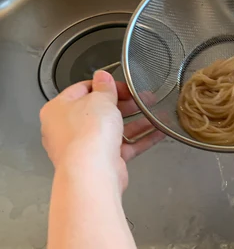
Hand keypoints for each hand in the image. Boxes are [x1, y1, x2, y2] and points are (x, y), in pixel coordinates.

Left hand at [40, 71, 164, 191]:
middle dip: (126, 103)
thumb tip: (102, 76)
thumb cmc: (88, 131)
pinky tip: (159, 131)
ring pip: (114, 129)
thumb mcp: (99, 99)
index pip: (82, 90)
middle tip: (144, 97)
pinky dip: (141, 138)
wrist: (92, 171)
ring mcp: (86, 147)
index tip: (125, 86)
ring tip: (156, 112)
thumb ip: (105, 87)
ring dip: (137, 121)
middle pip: (100, 110)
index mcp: (58, 110)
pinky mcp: (103, 161)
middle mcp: (68, 129)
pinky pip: (124, 146)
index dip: (105, 86)